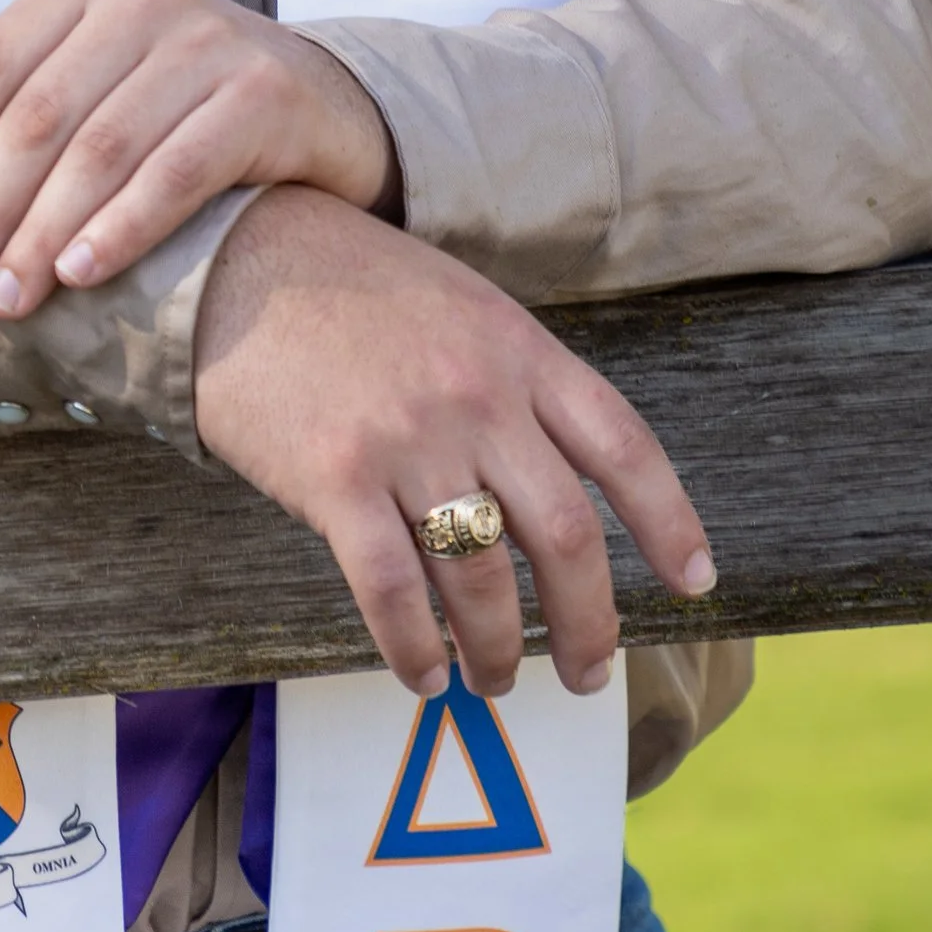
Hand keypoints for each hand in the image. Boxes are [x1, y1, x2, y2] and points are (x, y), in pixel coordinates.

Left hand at [0, 0, 398, 319]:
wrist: (320, 104)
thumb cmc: (173, 97)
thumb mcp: (83, 70)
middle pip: (39, 115)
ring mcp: (212, 39)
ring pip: (102, 149)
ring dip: (44, 234)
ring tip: (9, 298)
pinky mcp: (267, 93)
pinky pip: (179, 171)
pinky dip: (123, 227)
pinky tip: (83, 274)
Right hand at [192, 185, 715, 698]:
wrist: (237, 253)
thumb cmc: (349, 285)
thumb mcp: (460, 306)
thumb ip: (515, 382)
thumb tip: (552, 486)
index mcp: (520, 351)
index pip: (624, 447)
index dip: (669, 523)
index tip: (694, 582)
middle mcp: (479, 396)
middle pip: (565, 534)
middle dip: (588, 623)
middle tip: (586, 672)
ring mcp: (409, 438)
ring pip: (482, 577)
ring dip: (498, 649)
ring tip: (493, 679)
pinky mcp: (336, 477)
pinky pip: (394, 590)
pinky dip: (415, 648)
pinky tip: (423, 673)